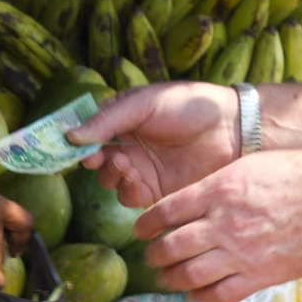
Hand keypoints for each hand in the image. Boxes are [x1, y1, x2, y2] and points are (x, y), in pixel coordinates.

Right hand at [73, 83, 238, 207]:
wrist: (230, 128)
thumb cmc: (189, 106)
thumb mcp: (144, 103)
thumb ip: (108, 119)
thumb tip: (71, 136)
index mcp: (123, 122)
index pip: (90, 136)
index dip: (80, 144)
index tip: (79, 148)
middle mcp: (129, 147)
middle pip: (97, 164)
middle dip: (96, 162)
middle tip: (103, 157)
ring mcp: (143, 170)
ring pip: (111, 183)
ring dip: (111, 176)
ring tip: (126, 164)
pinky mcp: (158, 191)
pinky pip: (131, 198)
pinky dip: (128, 191)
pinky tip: (138, 177)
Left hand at [138, 149, 301, 301]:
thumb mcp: (255, 165)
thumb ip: (224, 183)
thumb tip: (200, 198)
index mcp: (221, 189)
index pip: (168, 210)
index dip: (148, 223)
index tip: (141, 230)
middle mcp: (225, 222)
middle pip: (172, 245)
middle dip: (155, 255)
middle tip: (150, 258)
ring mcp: (242, 251)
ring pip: (190, 274)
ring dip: (172, 279)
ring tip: (167, 279)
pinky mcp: (261, 275)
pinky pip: (221, 294)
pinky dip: (202, 298)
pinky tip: (196, 297)